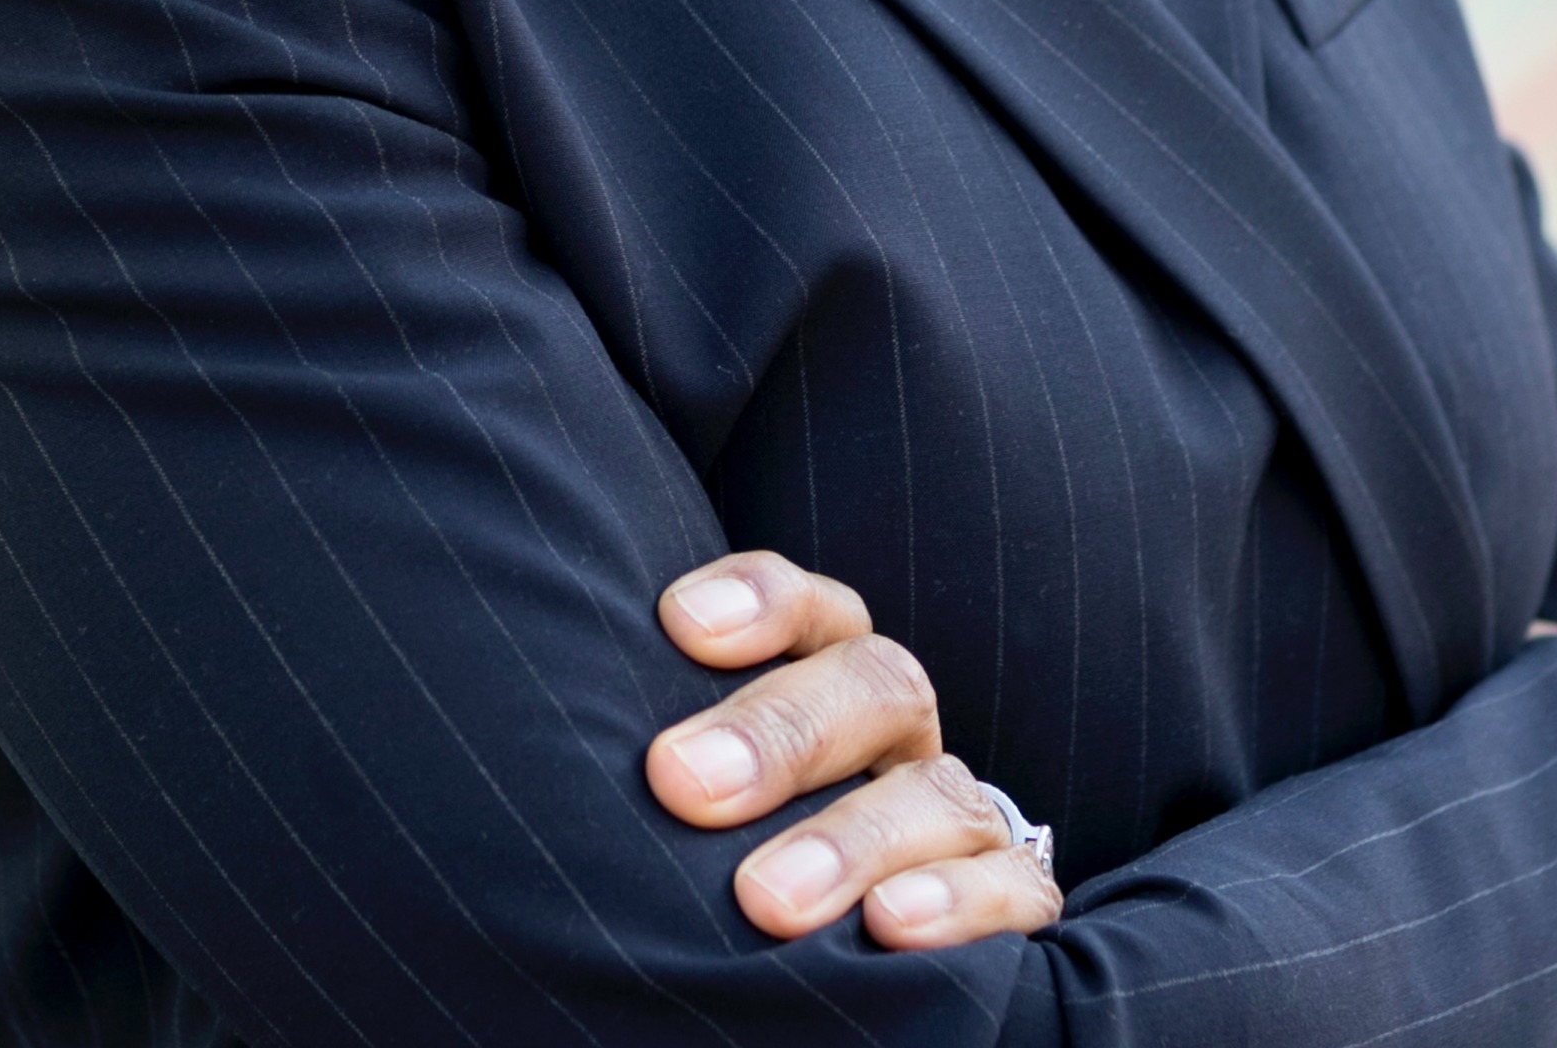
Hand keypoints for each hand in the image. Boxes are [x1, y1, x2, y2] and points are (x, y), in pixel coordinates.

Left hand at [646, 550, 1062, 948]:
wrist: (832, 954)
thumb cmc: (715, 862)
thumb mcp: (685, 807)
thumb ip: (655, 768)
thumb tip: (543, 760)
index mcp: (822, 681)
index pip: (808, 607)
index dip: (757, 602)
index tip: (676, 625)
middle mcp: (893, 736)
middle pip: (871, 682)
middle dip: (778, 731)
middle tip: (680, 783)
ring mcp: (956, 816)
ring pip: (938, 790)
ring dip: (851, 838)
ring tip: (766, 901)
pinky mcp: (1011, 903)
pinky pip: (1014, 889)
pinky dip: (959, 905)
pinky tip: (890, 930)